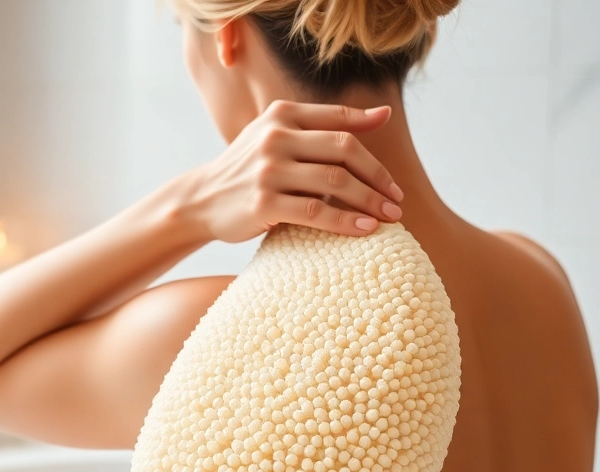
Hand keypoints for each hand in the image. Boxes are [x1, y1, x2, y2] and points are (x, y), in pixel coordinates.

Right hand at [184, 101, 404, 242]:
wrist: (202, 199)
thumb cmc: (250, 168)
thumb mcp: (280, 135)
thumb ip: (326, 125)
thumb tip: (383, 114)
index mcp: (282, 114)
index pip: (340, 122)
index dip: (374, 151)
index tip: (393, 180)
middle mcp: (275, 137)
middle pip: (344, 151)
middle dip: (377, 178)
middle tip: (396, 201)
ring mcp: (268, 170)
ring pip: (334, 182)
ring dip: (368, 201)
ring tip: (388, 218)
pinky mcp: (262, 203)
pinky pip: (315, 211)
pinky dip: (344, 221)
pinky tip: (363, 230)